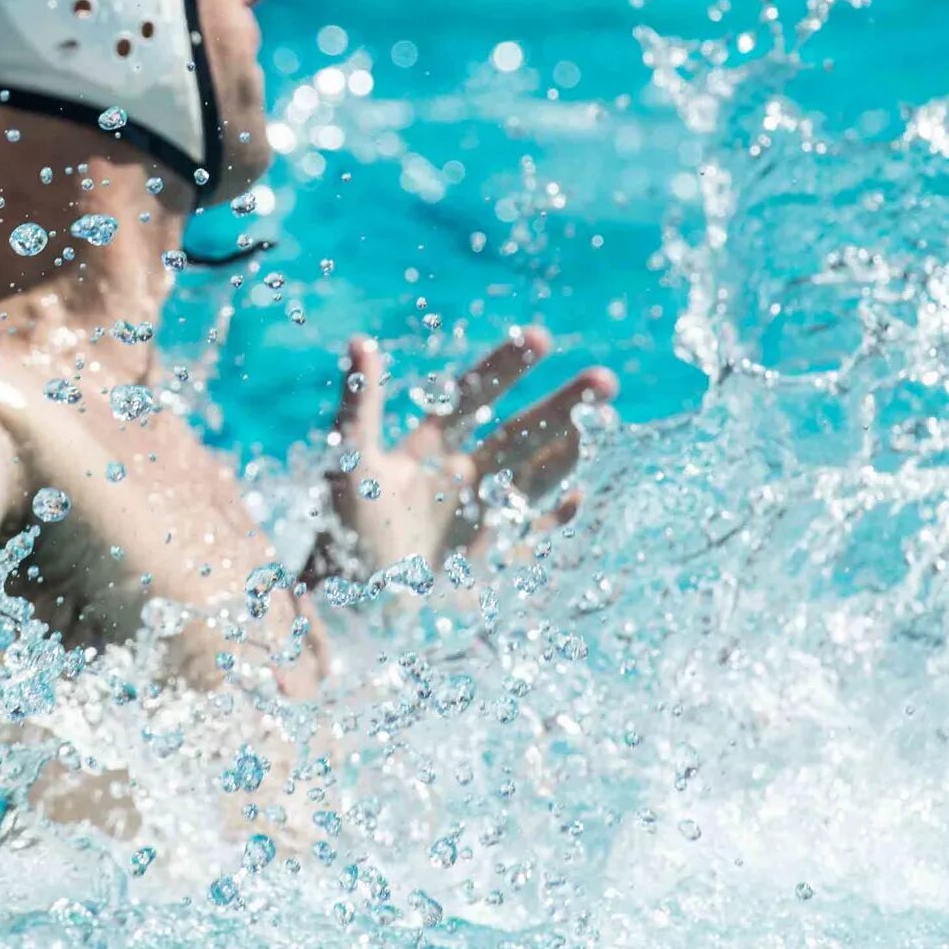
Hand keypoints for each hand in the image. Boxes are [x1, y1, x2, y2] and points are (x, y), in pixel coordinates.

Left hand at [323, 325, 613, 575]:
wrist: (348, 612)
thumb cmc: (342, 536)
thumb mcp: (350, 462)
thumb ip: (360, 403)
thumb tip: (360, 341)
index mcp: (428, 448)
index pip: (474, 396)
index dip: (507, 367)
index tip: (543, 336)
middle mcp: (460, 477)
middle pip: (520, 432)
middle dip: (562, 406)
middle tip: (606, 380)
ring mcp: (479, 517)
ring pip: (534, 475)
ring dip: (567, 453)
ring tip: (599, 423)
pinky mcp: (490, 560)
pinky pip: (532, 533)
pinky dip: (555, 517)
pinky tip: (579, 496)